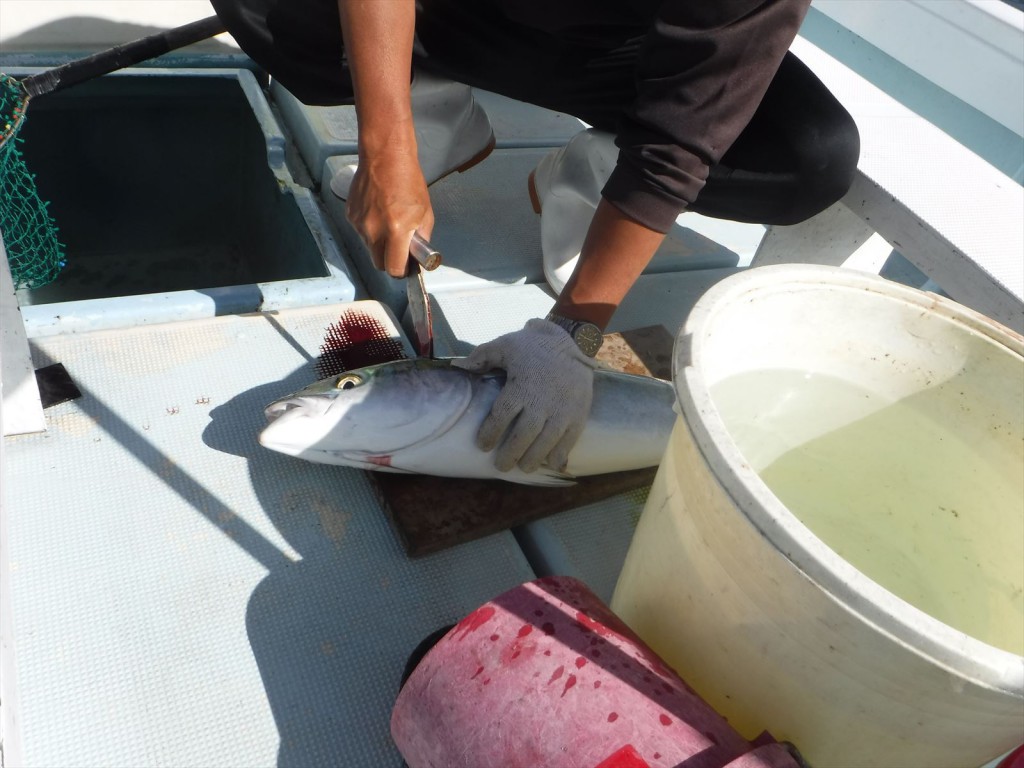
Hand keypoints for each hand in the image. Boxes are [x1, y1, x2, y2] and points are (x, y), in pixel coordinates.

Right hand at [345, 133, 433, 277]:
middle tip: (398, 248)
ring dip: (379, 242)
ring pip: (369, 247)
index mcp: (396, 231)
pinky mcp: (350, 216)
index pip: (393, 268)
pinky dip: (370, 228)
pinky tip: (377, 211)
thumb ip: (421, 238)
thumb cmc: (408, 181)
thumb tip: (416, 256)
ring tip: (388, 221)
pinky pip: (361, 232)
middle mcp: (374, 231)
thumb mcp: (425, 212)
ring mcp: (359, 224)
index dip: (401, 270)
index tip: (405, 265)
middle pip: (378, 264)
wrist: (385, 157)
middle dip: (389, 260)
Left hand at [452, 318, 597, 472]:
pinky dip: (560, 455)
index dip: (490, 434)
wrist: (573, 342)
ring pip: (545, 443)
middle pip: (522, 436)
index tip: (483, 445)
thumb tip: (457, 367)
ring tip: (524, 467)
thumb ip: (481, 356)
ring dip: (533, 459)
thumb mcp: (505, 345)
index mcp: (520, 387)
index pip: (501, 416)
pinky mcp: (578, 414)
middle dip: (510, 454)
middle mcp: (541, 403)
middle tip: (501, 465)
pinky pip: (569, 441)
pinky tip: (552, 464)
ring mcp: (562, 411)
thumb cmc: (534, 346)